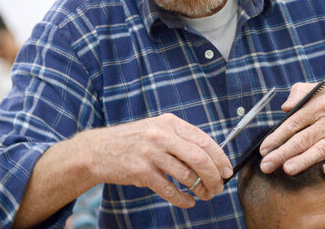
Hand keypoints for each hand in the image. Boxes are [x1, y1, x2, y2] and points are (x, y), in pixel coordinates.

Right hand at [82, 113, 232, 207]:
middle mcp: (161, 136)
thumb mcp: (158, 129)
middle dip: (214, 175)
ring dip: (201, 188)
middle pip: (199, 158)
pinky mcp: (141, 172)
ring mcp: (150, 154)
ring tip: (206, 194)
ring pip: (186, 175)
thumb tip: (211, 157)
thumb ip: (181, 138)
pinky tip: (189, 202)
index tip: (227, 170)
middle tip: (219, 186)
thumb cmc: (133, 140)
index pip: (204, 141)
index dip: (220, 158)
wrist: (97, 150)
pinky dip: (183, 199)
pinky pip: (169, 190)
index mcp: (170, 123)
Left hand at [259, 69, 324, 176]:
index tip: (264, 148)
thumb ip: (301, 93)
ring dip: (303, 160)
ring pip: (319, 148)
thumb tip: (285, 107)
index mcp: (317, 105)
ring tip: (288, 169)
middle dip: (282, 153)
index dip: (277, 136)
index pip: (292, 123)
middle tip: (266, 166)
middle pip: (301, 139)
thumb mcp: (322, 83)